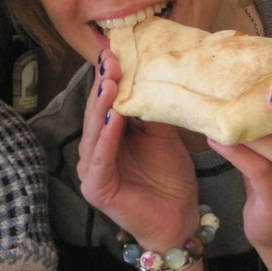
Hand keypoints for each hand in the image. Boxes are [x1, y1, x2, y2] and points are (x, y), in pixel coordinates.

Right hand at [77, 51, 200, 250]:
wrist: (179, 219)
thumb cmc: (170, 179)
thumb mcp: (163, 135)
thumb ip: (151, 111)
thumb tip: (150, 73)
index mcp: (108, 137)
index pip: (105, 102)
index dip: (108, 77)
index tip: (114, 51)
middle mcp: (94, 151)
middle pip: (96, 112)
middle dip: (103, 85)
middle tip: (109, 59)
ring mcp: (91, 170)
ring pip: (95, 132)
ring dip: (101, 106)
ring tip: (109, 82)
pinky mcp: (96, 188)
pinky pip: (101, 158)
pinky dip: (107, 137)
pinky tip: (114, 117)